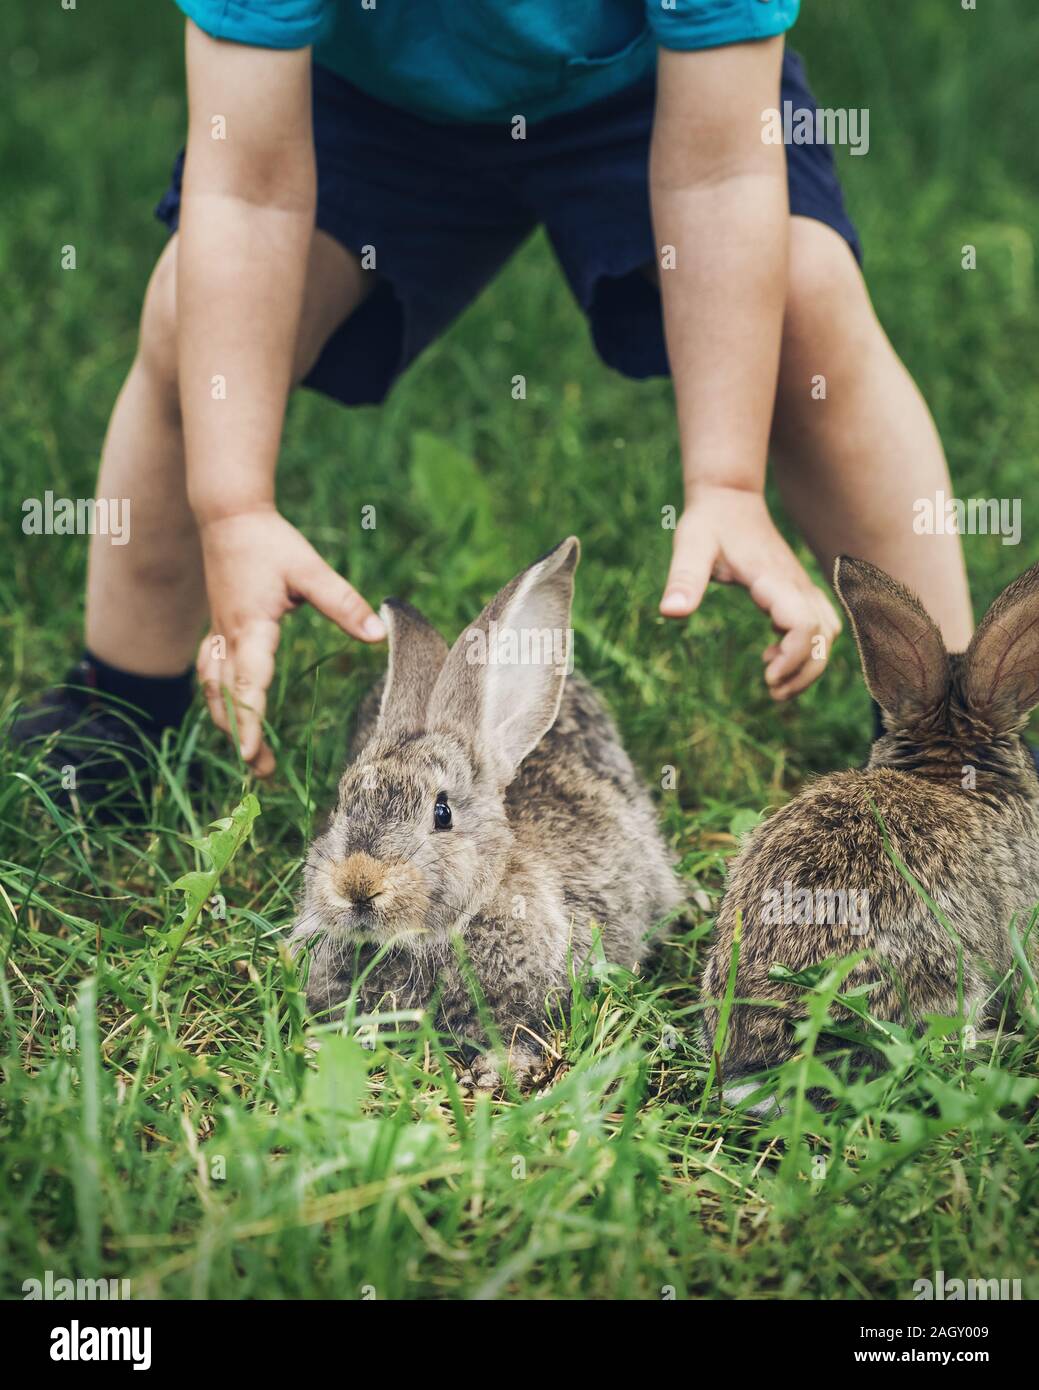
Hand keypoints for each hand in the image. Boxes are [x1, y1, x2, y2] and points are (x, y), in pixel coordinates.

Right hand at [196, 507, 385, 773]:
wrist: (227, 515)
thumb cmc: (270, 542)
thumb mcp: (311, 570)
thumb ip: (344, 603)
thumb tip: (378, 634)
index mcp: (250, 628)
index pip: (248, 685)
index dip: (250, 723)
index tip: (252, 755)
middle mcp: (228, 637)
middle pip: (228, 699)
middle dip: (243, 737)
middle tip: (261, 773)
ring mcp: (217, 634)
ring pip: (213, 690)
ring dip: (227, 723)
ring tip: (248, 754)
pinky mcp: (217, 629)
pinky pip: (211, 674)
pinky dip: (219, 700)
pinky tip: (229, 714)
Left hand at [660, 486, 839, 698]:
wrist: (730, 498)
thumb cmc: (709, 523)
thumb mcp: (691, 546)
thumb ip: (683, 579)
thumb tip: (670, 613)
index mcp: (773, 579)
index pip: (804, 626)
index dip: (794, 657)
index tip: (766, 676)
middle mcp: (796, 585)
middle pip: (824, 638)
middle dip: (805, 672)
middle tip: (771, 691)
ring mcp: (801, 587)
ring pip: (828, 634)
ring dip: (809, 662)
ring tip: (773, 678)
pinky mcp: (798, 590)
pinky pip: (819, 626)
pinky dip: (806, 648)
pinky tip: (770, 652)